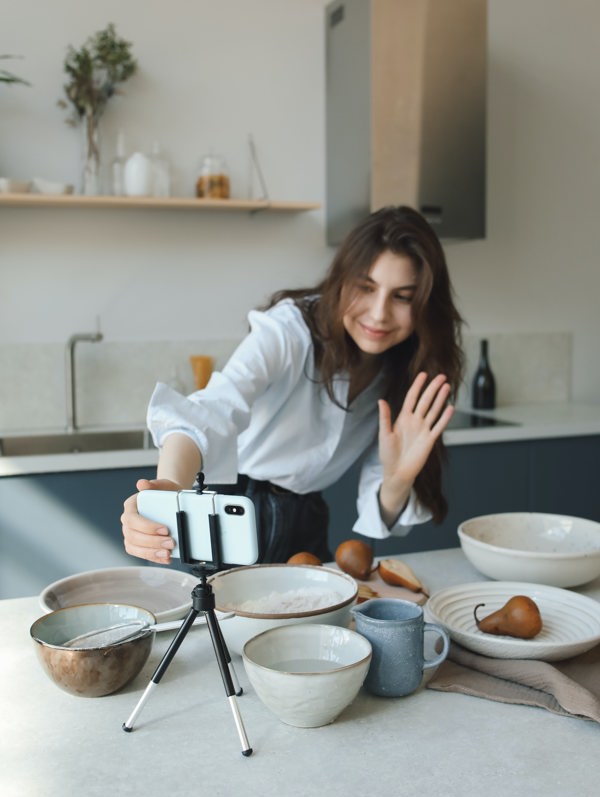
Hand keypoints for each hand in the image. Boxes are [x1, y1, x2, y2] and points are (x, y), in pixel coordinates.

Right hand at [120, 478, 179, 563]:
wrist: (170, 502)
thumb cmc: (164, 493)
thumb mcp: (163, 485)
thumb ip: (154, 484)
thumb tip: (142, 483)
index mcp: (131, 507)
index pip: (133, 519)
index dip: (147, 527)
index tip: (165, 529)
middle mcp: (128, 522)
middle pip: (133, 536)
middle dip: (153, 542)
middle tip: (171, 542)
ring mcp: (131, 534)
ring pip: (135, 547)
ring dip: (152, 552)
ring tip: (167, 553)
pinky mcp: (137, 545)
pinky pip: (141, 554)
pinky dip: (153, 558)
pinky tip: (165, 558)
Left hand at [378, 372, 453, 522]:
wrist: (397, 472)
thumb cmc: (388, 454)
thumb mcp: (384, 434)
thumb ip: (385, 417)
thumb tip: (381, 400)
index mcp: (403, 418)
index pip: (412, 397)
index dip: (417, 386)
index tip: (423, 375)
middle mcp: (415, 421)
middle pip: (426, 401)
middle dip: (433, 388)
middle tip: (441, 376)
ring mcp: (423, 430)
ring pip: (434, 410)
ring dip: (440, 399)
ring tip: (447, 386)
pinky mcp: (430, 440)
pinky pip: (439, 426)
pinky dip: (445, 417)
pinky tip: (451, 408)